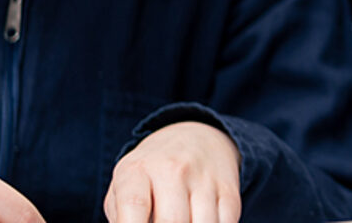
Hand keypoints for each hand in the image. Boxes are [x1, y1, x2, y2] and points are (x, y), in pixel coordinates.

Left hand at [105, 121, 240, 222]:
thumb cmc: (150, 174)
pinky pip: (227, 222)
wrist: (196, 137)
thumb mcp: (125, 186)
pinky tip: (199, 220)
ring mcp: (204, 178)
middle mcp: (172, 169)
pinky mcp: (229, 189)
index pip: (134, 204)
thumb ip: (121, 216)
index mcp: (137, 171)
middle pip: (171, 221)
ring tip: (183, 222)